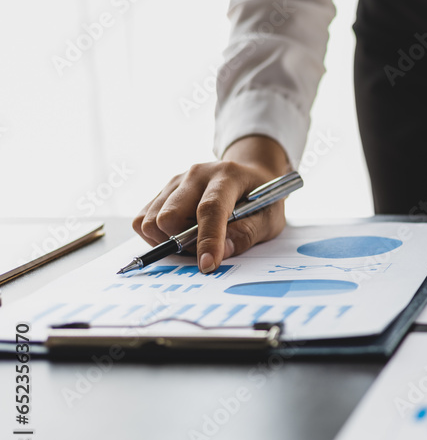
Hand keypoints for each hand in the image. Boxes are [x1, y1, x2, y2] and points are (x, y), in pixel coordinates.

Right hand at [132, 136, 291, 272]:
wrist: (249, 174)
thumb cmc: (262, 199)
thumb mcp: (270, 218)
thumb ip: (248, 234)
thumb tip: (221, 253)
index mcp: (227, 176)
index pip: (210, 209)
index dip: (207, 240)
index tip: (207, 265)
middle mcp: (197, 174)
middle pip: (169, 217)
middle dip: (183, 244)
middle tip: (204, 249)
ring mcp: (176, 181)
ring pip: (151, 221)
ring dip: (168, 241)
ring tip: (194, 240)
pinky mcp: (163, 191)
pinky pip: (143, 220)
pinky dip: (156, 236)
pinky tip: (180, 234)